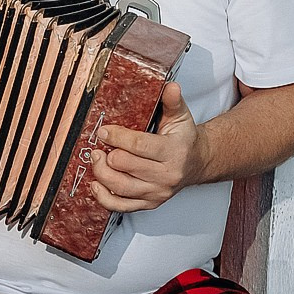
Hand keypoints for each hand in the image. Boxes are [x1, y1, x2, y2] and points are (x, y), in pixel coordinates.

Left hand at [90, 83, 209, 212]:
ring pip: (121, 187)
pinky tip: (95, 184)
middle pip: (126, 166)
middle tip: (98, 145)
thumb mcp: (181, 117)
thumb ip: (173, 102)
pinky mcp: (150, 203)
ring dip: (101, 173)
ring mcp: (158, 192)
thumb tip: (170, 86)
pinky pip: (122, 206)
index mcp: (174, 151)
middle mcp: (167, 175)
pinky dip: (104, 197)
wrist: (197, 163)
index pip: (140, 145)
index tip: (103, 131)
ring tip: (96, 159)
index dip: (117, 137)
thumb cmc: (184, 139)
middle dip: (107, 154)